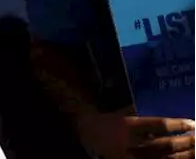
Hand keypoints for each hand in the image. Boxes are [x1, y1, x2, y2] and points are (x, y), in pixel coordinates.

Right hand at [78, 112, 195, 157]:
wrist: (84, 134)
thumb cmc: (105, 121)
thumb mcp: (121, 114)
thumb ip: (142, 119)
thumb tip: (168, 122)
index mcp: (128, 125)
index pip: (159, 125)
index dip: (178, 125)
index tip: (192, 124)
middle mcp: (131, 142)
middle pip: (164, 143)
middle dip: (184, 142)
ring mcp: (130, 156)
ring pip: (162, 157)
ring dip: (181, 154)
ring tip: (194, 149)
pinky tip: (177, 158)